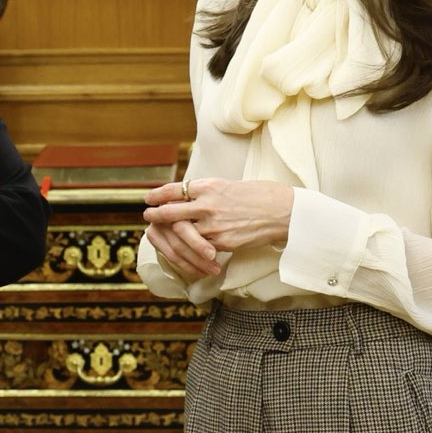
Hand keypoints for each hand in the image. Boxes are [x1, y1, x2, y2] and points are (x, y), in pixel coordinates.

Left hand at [143, 178, 294, 278]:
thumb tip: (189, 196)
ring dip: (169, 233)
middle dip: (156, 215)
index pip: (175, 190)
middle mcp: (208, 205)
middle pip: (171, 212)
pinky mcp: (222, 243)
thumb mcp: (230, 185)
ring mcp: (214, 226)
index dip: (158, 195)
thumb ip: (209, 192)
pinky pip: (200, 246)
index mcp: (210, 186)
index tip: (148, 198)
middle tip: (148, 215)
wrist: (283, 211)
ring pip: (182, 232)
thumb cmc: (260, 195)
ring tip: (161, 233)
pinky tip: (184, 246)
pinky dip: (189, 247)